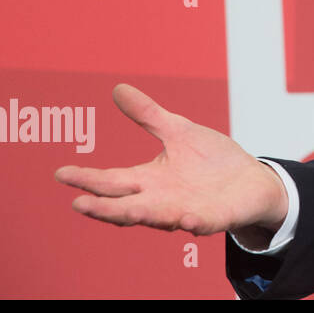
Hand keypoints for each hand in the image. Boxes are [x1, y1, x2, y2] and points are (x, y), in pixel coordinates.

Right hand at [55, 84, 288, 238]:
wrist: (252, 180)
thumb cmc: (212, 160)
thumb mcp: (179, 132)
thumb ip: (148, 115)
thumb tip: (118, 89)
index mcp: (150, 180)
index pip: (112, 181)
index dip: (87, 178)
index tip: (61, 172)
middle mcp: (162, 200)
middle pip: (126, 206)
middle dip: (103, 207)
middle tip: (78, 204)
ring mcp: (185, 211)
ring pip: (157, 219)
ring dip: (138, 217)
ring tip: (119, 215)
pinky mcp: (213, 218)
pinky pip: (201, 223)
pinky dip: (192, 223)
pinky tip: (186, 219)